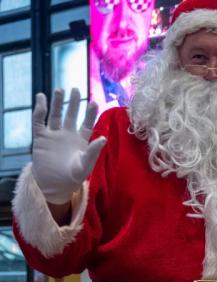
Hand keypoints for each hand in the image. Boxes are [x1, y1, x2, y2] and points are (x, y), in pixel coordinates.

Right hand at [31, 89, 106, 204]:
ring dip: (57, 103)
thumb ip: (94, 151)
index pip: (87, 123)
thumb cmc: (73, 177)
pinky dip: (40, 110)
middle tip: (75, 88)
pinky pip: (39, 121)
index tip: (94, 102)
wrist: (54, 185)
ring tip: (59, 89)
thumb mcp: (86, 165)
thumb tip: (104, 138)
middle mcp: (68, 134)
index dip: (90, 113)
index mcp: (81, 140)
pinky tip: (41, 98)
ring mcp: (53, 135)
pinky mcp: (40, 138)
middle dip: (74, 102)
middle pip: (71, 114)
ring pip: (55, 115)